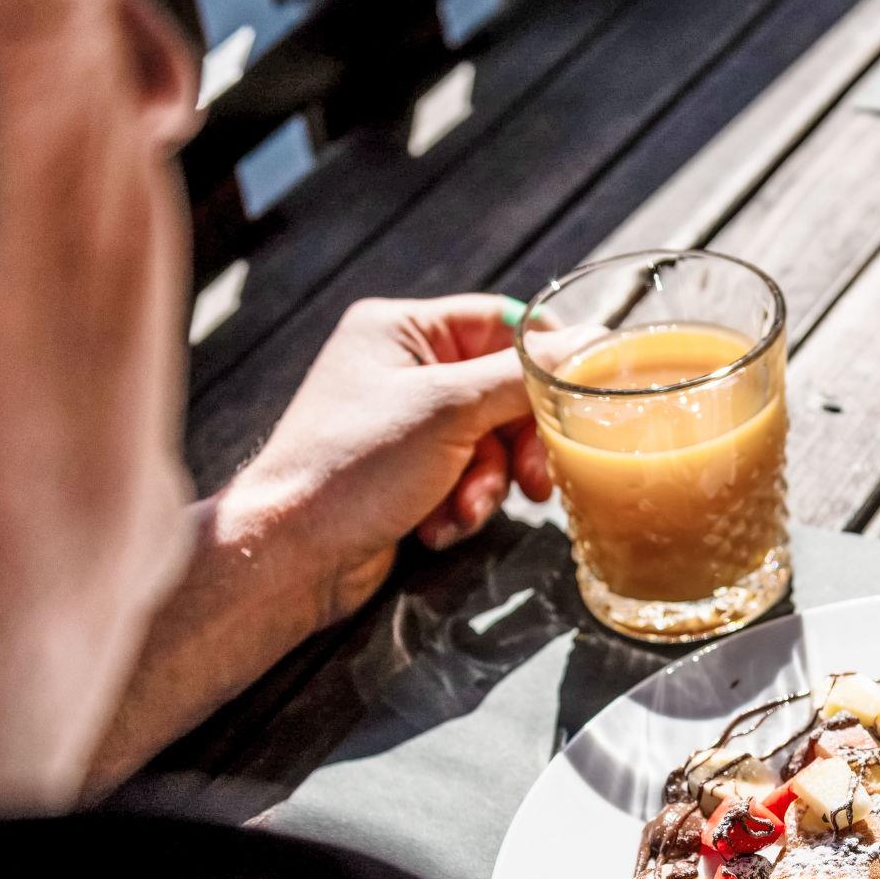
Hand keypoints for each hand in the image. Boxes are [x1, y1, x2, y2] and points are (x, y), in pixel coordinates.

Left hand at [85, 294, 575, 789]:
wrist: (292, 554)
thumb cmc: (353, 468)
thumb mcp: (448, 411)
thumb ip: (521, 377)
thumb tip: (587, 345)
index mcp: (401, 330)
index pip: (500, 324)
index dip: (545, 359)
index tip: (583, 394)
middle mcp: (401, 370)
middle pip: (502, 392)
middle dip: (517, 444)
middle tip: (534, 481)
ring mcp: (403, 425)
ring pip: (488, 445)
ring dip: (487, 485)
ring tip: (462, 511)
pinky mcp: (405, 475)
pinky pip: (463, 480)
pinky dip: (460, 507)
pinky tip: (436, 528)